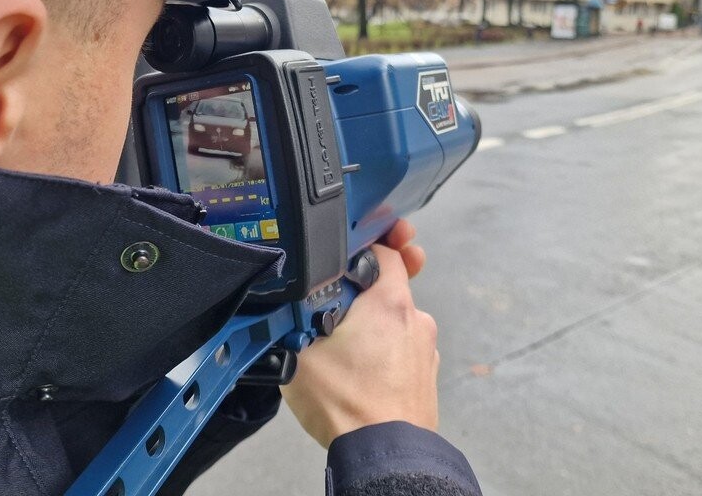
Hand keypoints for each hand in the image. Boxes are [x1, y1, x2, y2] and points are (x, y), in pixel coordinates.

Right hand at [281, 221, 438, 447]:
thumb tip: (276, 308)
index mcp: (390, 304)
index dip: (365, 247)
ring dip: (371, 326)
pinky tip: (360, 371)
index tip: (351, 251)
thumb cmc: (349, 406)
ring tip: (343, 347)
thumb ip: (291, 320)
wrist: (384, 454)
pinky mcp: (425, 375)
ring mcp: (425, 349)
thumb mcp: (300, 353)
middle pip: (389, 287)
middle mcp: (416, 320)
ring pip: (394, 321)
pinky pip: (401, 350)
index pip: (386, 251)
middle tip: (338, 303)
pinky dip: (383, 353)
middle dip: (362, 292)